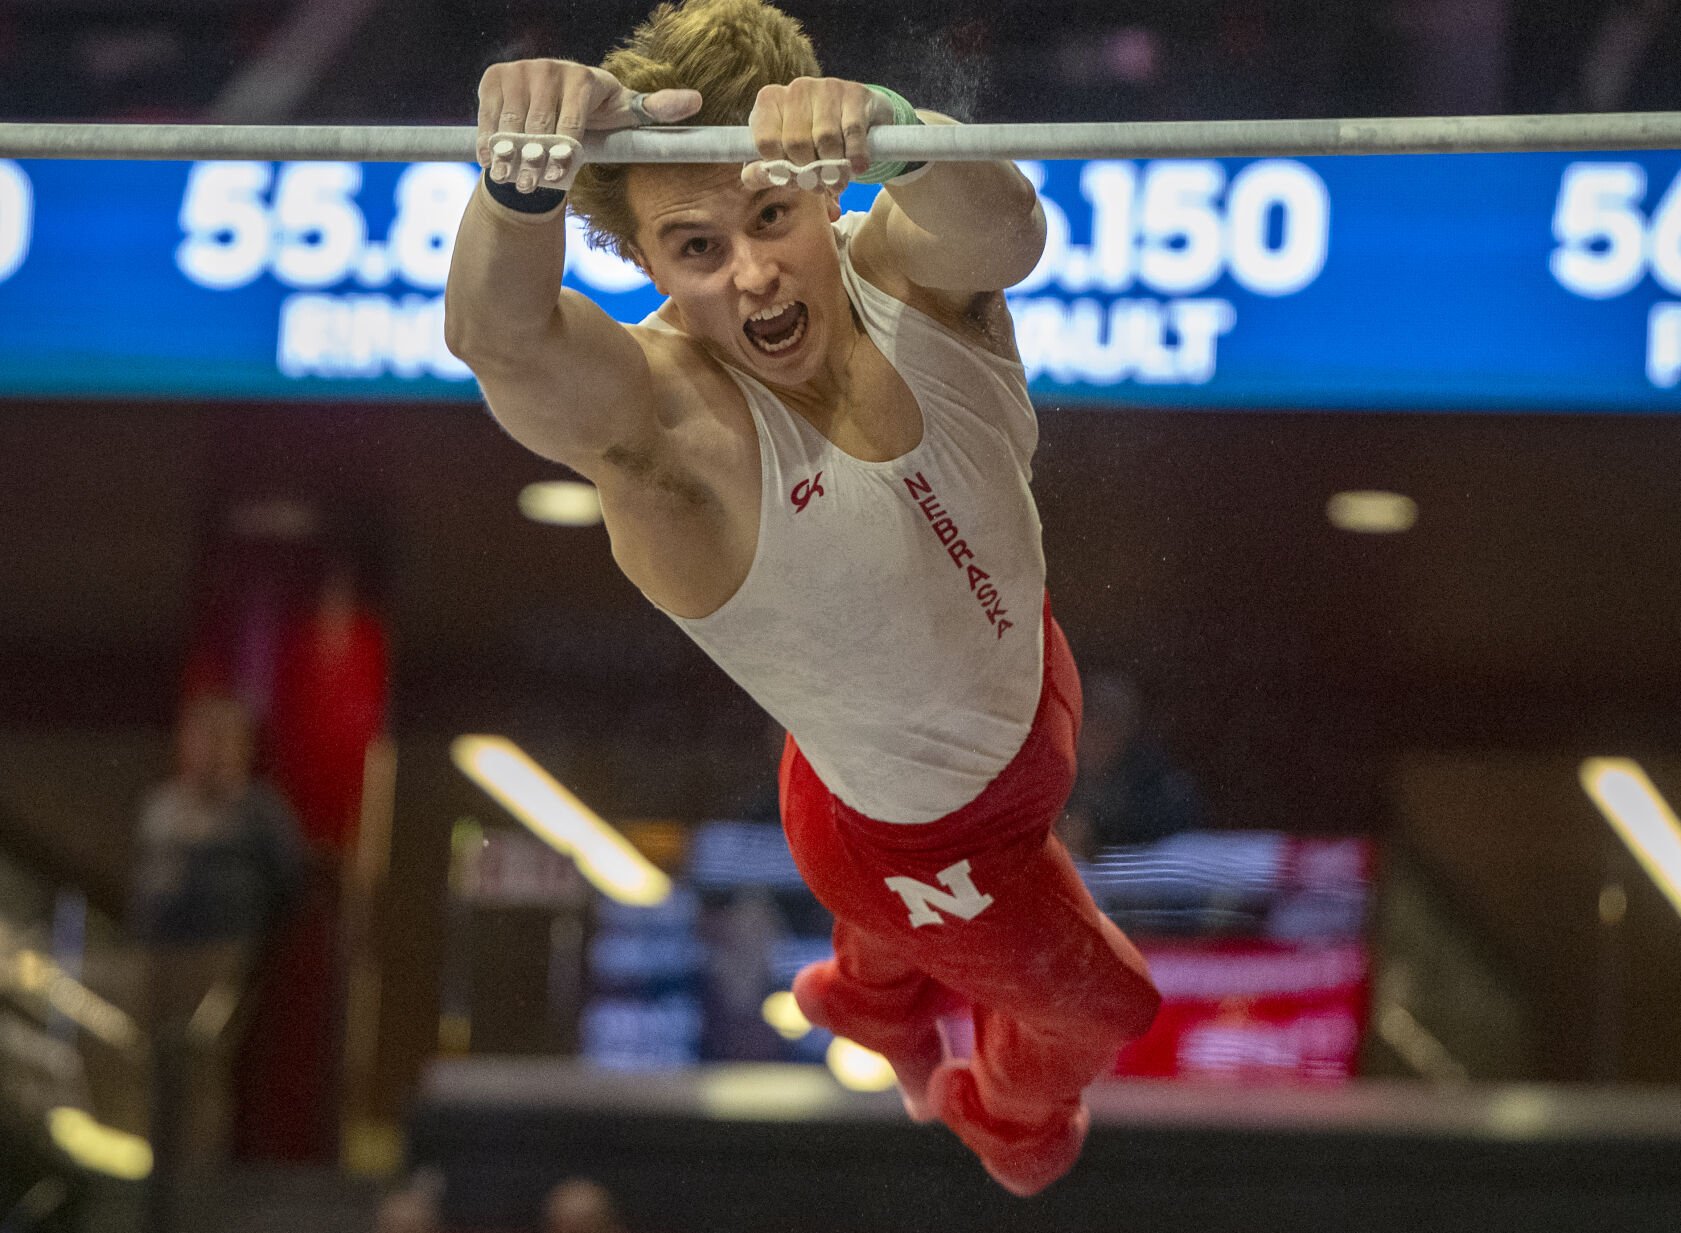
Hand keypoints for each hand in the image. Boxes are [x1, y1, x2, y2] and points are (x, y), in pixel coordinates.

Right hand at [476, 59, 701, 192]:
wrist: (551, 105)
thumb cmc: (596, 116)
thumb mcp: (623, 115)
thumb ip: (655, 110)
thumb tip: (696, 100)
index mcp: (585, 78)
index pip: (572, 126)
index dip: (565, 155)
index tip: (559, 177)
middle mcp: (550, 68)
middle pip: (541, 128)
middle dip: (537, 161)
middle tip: (532, 185)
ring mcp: (520, 70)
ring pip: (512, 124)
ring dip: (509, 157)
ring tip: (510, 180)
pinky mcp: (494, 77)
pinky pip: (488, 116)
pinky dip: (488, 142)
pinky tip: (491, 162)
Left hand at [741, 76, 895, 190]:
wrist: (857, 115)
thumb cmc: (811, 140)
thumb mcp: (780, 155)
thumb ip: (760, 172)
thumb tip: (760, 175)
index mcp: (769, 101)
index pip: (766, 142)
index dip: (781, 171)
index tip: (795, 183)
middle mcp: (795, 88)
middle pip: (796, 143)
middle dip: (810, 174)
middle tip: (821, 186)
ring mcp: (825, 87)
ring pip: (826, 139)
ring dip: (835, 169)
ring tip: (839, 180)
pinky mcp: (854, 93)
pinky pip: (852, 133)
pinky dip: (855, 156)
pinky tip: (858, 168)